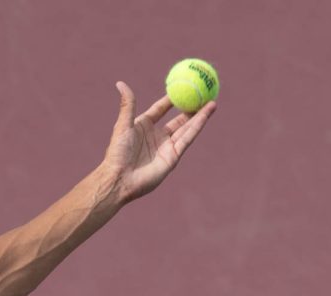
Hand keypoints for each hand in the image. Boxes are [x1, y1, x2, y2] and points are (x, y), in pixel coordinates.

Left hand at [99, 81, 216, 204]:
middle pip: (178, 119)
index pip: (161, 109)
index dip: (171, 99)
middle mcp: (157, 136)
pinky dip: (197, 126)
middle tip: (202, 95)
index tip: (182, 85)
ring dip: (199, 115)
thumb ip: (127, 104)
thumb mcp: (123, 125)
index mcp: (144, 126)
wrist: (121, 178)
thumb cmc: (118, 153)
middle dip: (191, 108)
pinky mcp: (173, 156)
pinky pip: (187, 138)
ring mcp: (166, 147)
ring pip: (187, 128)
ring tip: (212, 102)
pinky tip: (206, 114)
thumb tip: (121, 83)